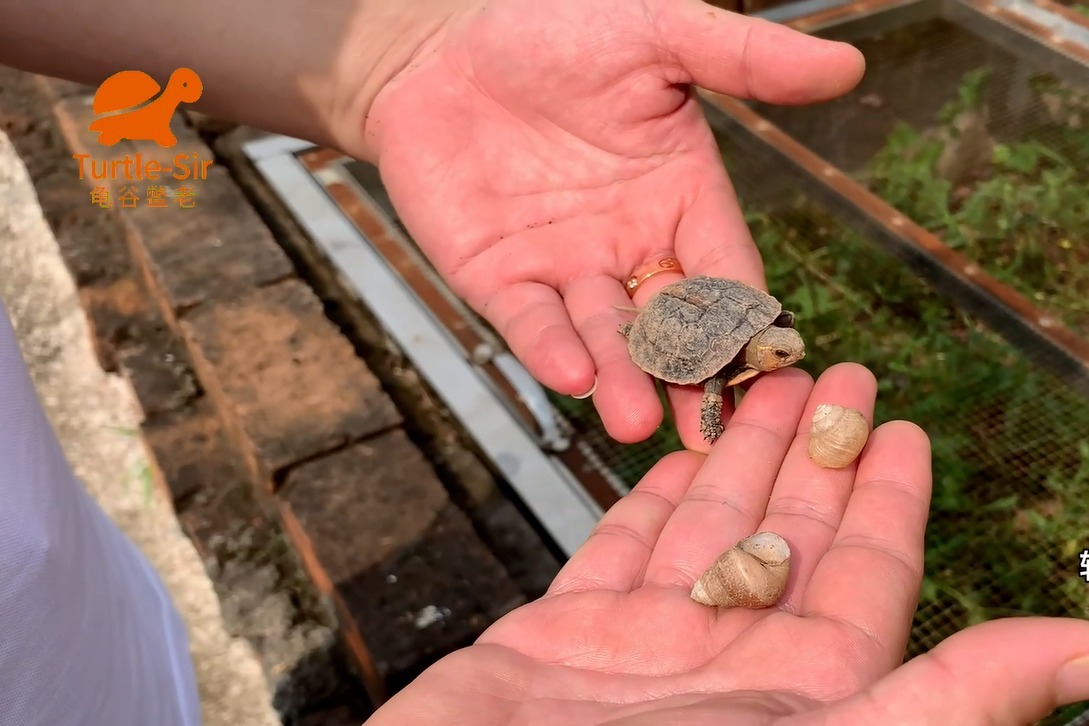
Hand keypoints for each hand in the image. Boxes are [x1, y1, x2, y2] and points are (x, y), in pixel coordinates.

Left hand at [360, 0, 865, 448]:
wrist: (443, 41)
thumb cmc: (556, 26)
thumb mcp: (657, 33)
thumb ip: (742, 59)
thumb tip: (847, 63)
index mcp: (682, 200)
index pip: (726, 272)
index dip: (745, 316)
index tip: (769, 360)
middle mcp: (629, 247)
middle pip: (670, 326)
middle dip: (685, 375)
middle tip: (704, 425)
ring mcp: (564, 269)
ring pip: (602, 336)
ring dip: (620, 379)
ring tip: (634, 418)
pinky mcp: (499, 279)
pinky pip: (529, 324)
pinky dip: (549, 349)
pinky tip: (573, 374)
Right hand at [365, 363, 1088, 724]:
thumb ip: (950, 698)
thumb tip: (1086, 654)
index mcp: (804, 696)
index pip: (867, 578)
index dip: (889, 499)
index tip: (904, 426)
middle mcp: (728, 672)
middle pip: (787, 537)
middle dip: (814, 450)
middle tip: (832, 369)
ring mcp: (642, 652)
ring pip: (704, 531)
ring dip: (734, 456)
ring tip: (759, 385)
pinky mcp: (564, 637)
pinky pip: (618, 552)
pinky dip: (645, 503)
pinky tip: (669, 460)